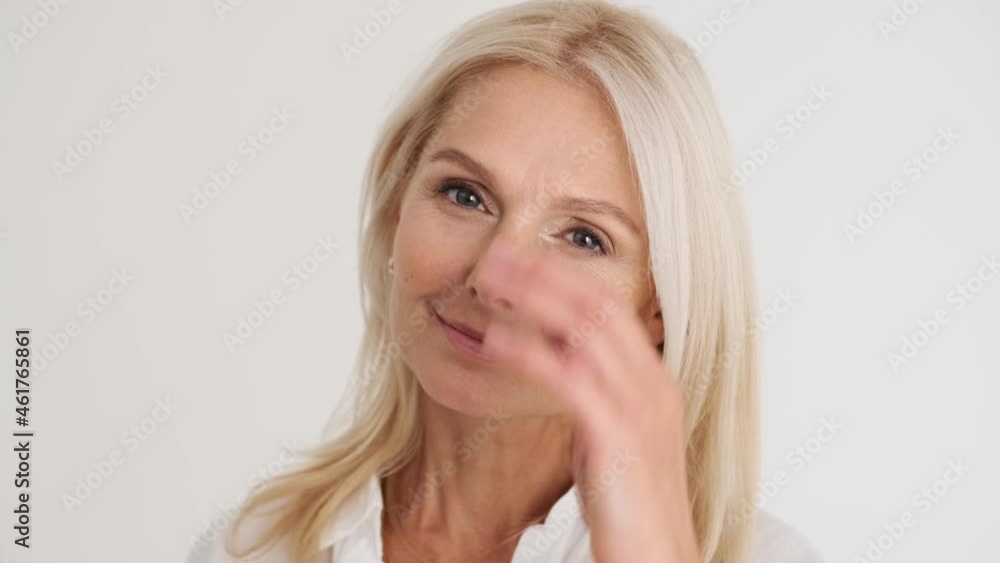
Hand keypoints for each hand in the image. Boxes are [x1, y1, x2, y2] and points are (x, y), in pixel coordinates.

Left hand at [478, 241, 699, 562]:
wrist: (658, 558)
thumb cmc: (633, 511)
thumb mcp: (614, 442)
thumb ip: (595, 401)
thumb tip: (561, 372)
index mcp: (654, 383)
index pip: (611, 310)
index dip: (566, 280)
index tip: (525, 261)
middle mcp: (652, 385)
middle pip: (598, 306)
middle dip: (546, 274)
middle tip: (500, 254)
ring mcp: (638, 406)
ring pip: (583, 329)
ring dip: (532, 297)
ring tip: (490, 279)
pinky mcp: (616, 434)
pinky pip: (566, 376)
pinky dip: (527, 351)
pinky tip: (493, 340)